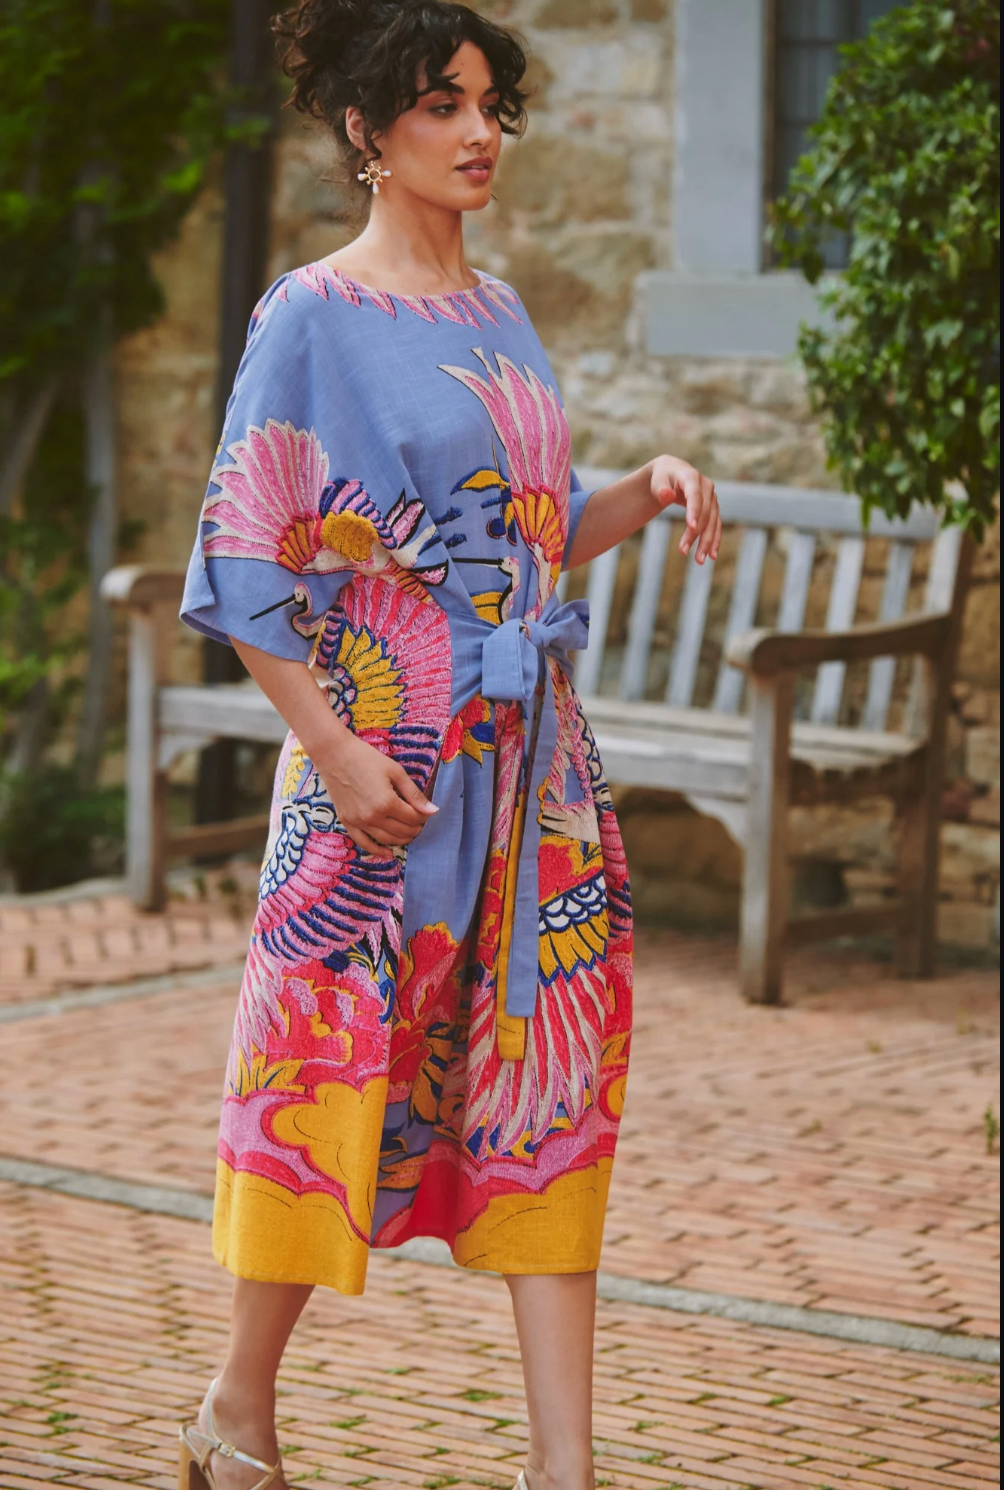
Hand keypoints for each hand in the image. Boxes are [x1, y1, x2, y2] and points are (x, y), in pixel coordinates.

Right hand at [315, 727, 436, 855]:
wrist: (334, 754)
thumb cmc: (366, 758)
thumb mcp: (395, 771)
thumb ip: (414, 794)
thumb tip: (433, 811)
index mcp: (387, 802)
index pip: (413, 818)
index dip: (423, 817)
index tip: (427, 813)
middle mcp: (373, 816)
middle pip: (402, 831)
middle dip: (415, 829)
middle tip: (421, 824)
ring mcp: (358, 821)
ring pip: (386, 840)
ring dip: (401, 840)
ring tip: (409, 835)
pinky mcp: (347, 822)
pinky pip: (363, 843)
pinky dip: (377, 850)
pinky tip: (388, 853)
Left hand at [649, 455, 721, 563]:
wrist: (672, 472)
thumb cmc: (662, 478)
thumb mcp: (657, 481)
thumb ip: (661, 489)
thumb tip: (667, 496)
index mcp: (691, 476)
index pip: (695, 495)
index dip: (694, 510)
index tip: (691, 527)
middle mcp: (706, 486)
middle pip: (704, 512)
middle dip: (695, 533)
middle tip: (683, 551)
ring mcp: (712, 498)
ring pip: (712, 522)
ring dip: (706, 541)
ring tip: (699, 560)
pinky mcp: (713, 508)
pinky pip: (716, 525)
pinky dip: (714, 540)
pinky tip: (711, 555)